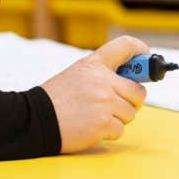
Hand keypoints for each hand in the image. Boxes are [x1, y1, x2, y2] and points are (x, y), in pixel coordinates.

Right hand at [41, 35, 148, 153]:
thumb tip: (133, 78)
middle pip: (139, 91)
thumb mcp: (78, 73)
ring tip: (97, 116)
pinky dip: (109, 132)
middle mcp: (102, 80)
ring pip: (131, 113)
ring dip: (118, 118)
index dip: (140, 51)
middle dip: (131, 100)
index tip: (144, 59)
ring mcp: (104, 102)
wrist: (34, 120)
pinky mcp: (103, 124)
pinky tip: (92, 127)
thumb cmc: (56, 99)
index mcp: (94, 63)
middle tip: (116, 104)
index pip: (126, 45)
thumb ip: (102, 73)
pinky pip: (120, 130)